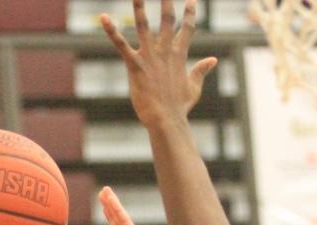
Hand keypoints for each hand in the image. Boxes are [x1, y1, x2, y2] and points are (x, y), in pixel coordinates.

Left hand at [89, 186, 159, 224]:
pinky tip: (110, 199)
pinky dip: (117, 209)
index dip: (108, 217)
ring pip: (119, 217)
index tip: (103, 205)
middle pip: (116, 220)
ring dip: (112, 203)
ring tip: (105, 190)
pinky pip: (123, 220)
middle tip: (103, 191)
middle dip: (109, 205)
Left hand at [101, 0, 216, 128]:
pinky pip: (121, 45)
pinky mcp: (135, 65)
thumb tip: (213, 60)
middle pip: (166, 19)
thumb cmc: (179, 107)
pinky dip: (111, 31)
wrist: (166, 120)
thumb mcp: (194, 87)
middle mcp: (165, 52)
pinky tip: (103, 17)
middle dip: (166, 1)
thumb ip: (201, 70)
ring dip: (139, 6)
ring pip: (143, 25)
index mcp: (179, 56)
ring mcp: (150, 57)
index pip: (187, 29)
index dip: (189, 13)